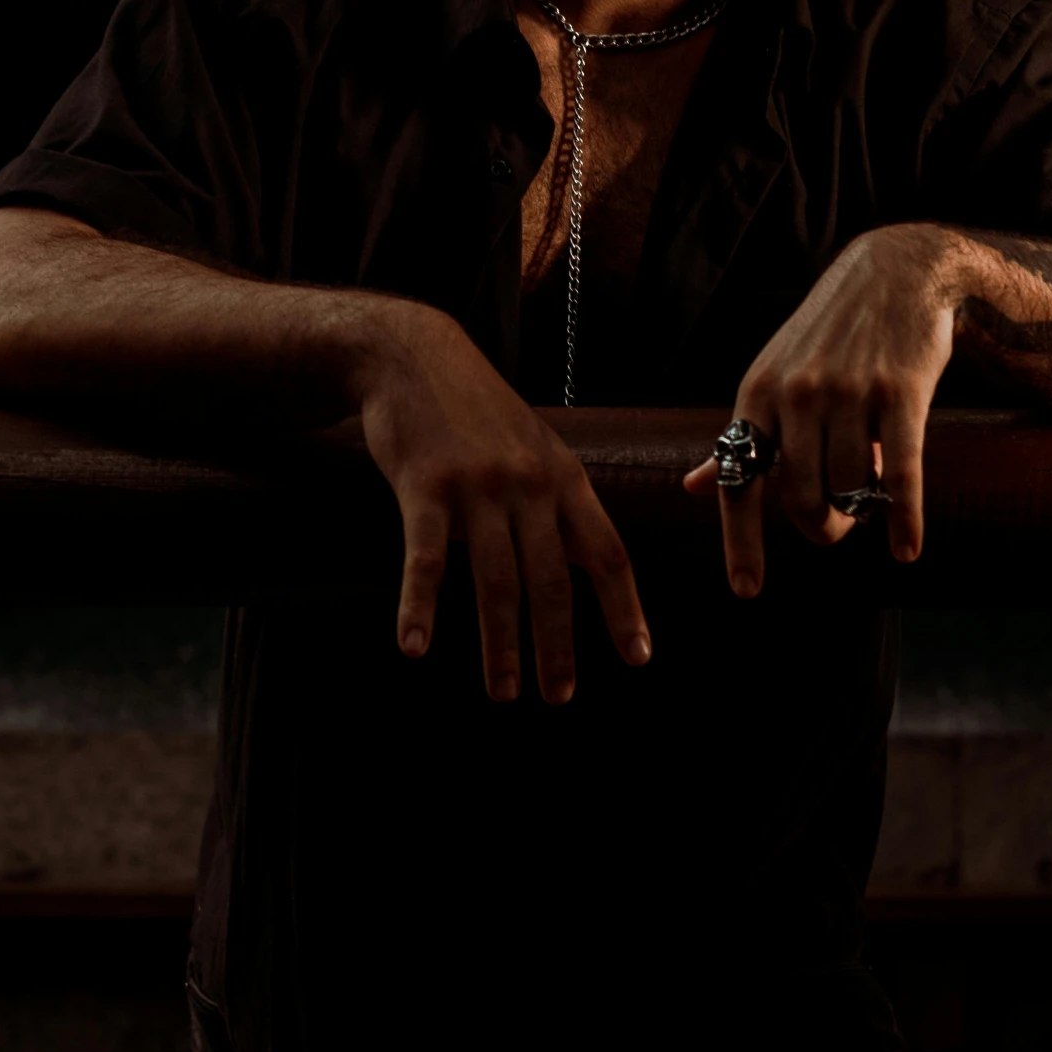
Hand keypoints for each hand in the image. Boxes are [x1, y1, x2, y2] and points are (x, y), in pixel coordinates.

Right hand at [355, 303, 650, 701]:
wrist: (413, 355)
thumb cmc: (477, 411)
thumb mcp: (535, 445)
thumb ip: (558, 501)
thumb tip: (586, 563)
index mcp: (565, 477)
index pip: (608, 553)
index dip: (625, 609)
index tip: (638, 657)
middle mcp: (529, 484)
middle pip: (553, 580)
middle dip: (559, 646)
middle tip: (560, 697)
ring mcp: (478, 486)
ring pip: (496, 580)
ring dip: (501, 644)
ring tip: (504, 692)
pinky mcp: (424, 486)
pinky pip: (424, 560)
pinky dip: (419, 608)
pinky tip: (415, 647)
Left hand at [683, 225, 958, 593]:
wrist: (898, 271)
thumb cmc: (828, 334)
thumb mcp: (772, 376)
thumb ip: (741, 435)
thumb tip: (694, 486)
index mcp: (757, 394)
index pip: (738, 481)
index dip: (740, 541)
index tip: (746, 589)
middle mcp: (797, 395)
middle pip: (799, 497)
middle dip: (820, 527)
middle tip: (835, 528)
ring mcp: (849, 393)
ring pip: (850, 489)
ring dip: (862, 513)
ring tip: (870, 504)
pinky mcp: (900, 393)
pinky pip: (900, 475)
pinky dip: (905, 520)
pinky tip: (908, 547)